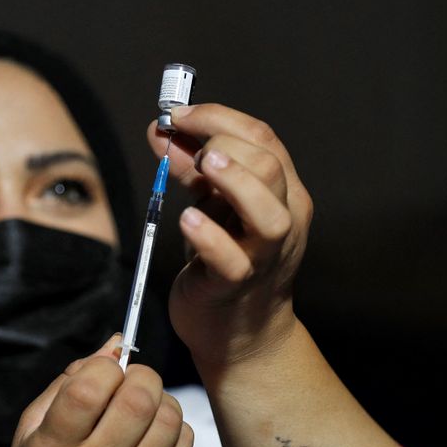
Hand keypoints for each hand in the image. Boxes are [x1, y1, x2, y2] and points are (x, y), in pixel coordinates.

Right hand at [0, 334, 193, 446]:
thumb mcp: (32, 429)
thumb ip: (69, 382)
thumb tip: (115, 345)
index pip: (89, 388)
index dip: (103, 366)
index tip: (102, 371)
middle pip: (138, 399)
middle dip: (139, 376)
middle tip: (128, 382)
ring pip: (169, 418)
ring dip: (159, 400)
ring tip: (139, 409)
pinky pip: (184, 444)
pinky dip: (172, 428)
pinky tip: (149, 436)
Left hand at [146, 104, 313, 371]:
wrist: (238, 332)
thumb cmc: (228, 261)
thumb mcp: (213, 207)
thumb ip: (192, 169)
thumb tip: (162, 131)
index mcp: (282, 192)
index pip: (263, 139)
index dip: (218, 118)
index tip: (177, 114)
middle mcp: (284, 220)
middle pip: (269, 167)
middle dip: (223, 143)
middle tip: (186, 143)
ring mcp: (264, 256)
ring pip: (267, 214)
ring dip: (234, 182)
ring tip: (202, 166)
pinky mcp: (236, 286)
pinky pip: (231, 261)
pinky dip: (209, 237)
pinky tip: (186, 219)